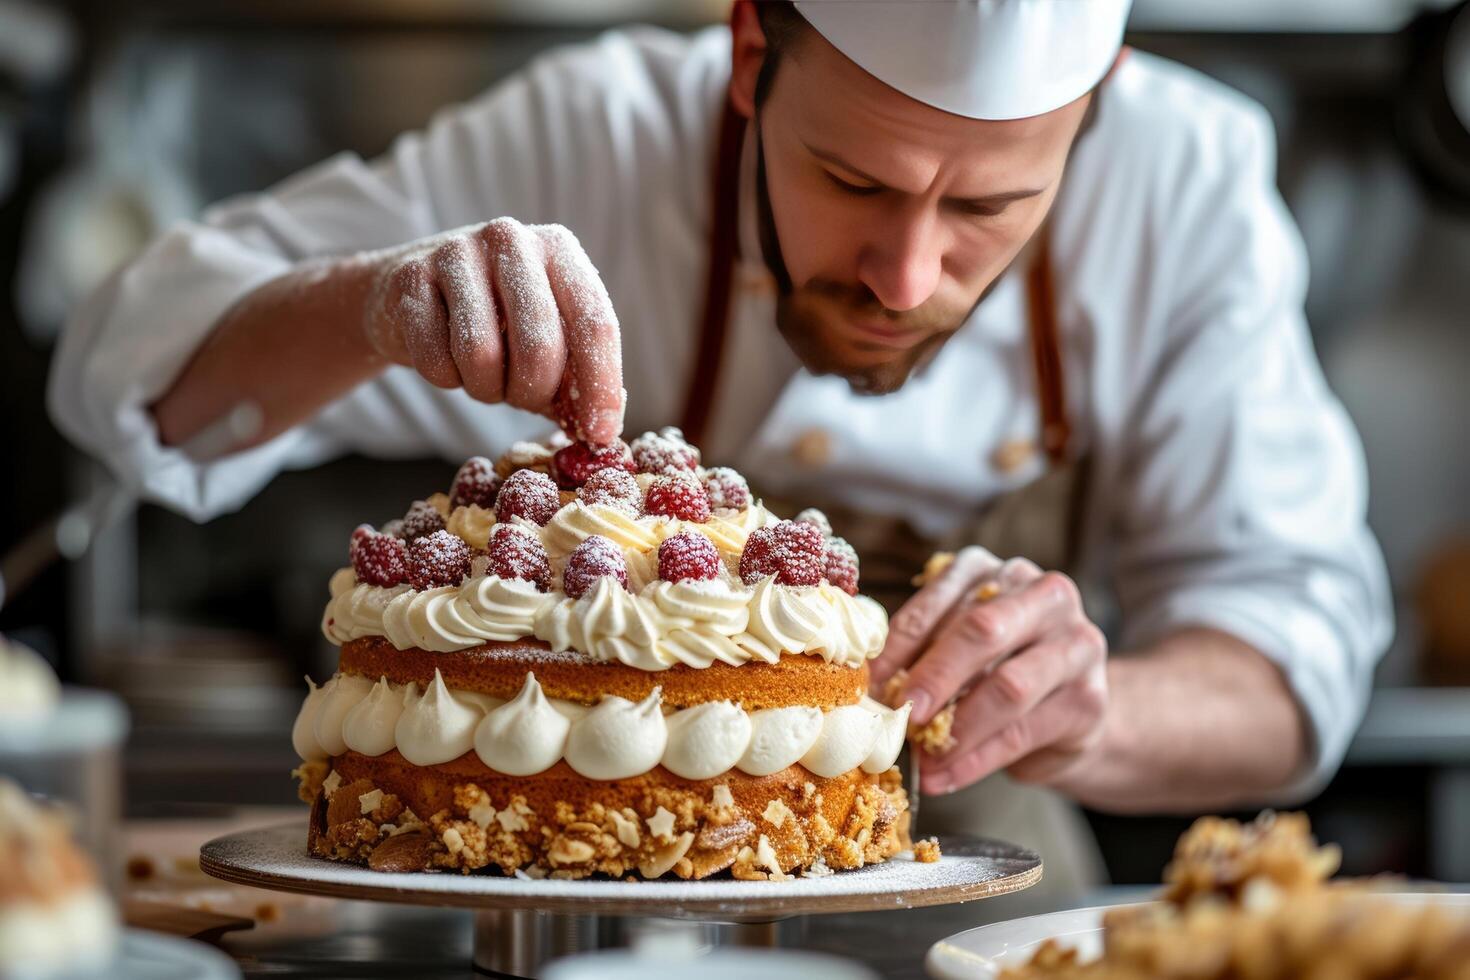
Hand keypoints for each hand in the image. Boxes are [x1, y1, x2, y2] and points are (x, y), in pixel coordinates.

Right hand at [362, 217, 623, 443]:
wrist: (409, 296)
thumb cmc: (494, 323)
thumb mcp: (547, 341)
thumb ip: (577, 381)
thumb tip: (602, 431)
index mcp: (559, 249)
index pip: (595, 323)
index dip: (600, 386)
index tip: (599, 434)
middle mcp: (511, 240)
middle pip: (539, 346)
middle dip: (532, 393)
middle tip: (522, 399)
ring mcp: (457, 252)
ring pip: (481, 355)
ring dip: (486, 389)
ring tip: (484, 378)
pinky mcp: (411, 276)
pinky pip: (435, 359)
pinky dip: (446, 380)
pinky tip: (448, 362)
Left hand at [872, 547, 1107, 794]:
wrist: (1068, 711)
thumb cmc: (994, 670)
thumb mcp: (956, 649)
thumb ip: (922, 654)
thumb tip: (872, 687)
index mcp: (995, 571)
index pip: (941, 599)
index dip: (901, 643)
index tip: (871, 682)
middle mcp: (1043, 595)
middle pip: (983, 630)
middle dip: (935, 675)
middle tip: (902, 714)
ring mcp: (1076, 644)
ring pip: (1008, 686)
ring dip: (956, 729)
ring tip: (921, 759)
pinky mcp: (1088, 699)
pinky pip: (1023, 733)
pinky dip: (976, 760)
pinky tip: (945, 776)